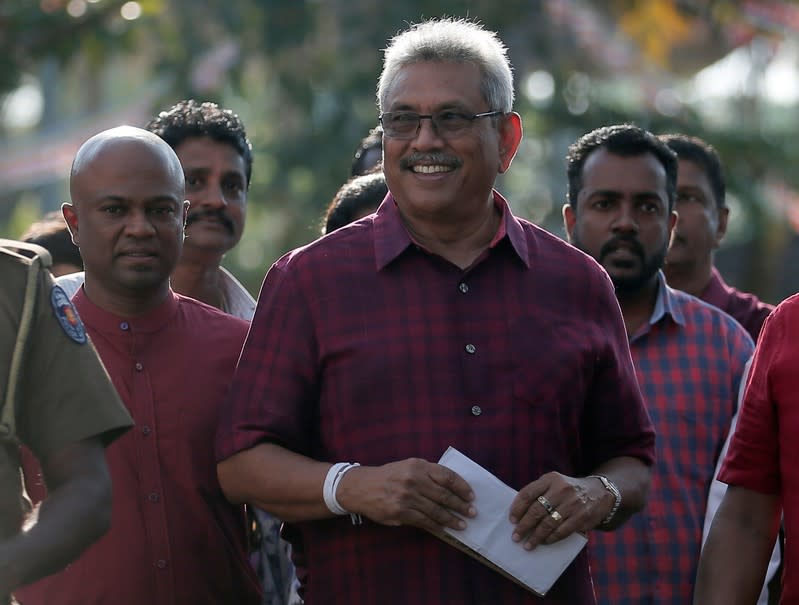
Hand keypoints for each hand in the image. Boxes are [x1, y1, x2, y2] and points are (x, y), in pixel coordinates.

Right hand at [336, 458, 474, 531]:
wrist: (361, 487)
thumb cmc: (389, 476)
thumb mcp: (408, 466)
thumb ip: (427, 473)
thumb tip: (451, 487)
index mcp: (418, 466)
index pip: (447, 476)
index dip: (462, 487)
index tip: (471, 495)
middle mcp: (414, 480)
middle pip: (444, 494)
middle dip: (460, 505)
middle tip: (472, 512)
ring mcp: (407, 497)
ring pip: (436, 510)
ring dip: (452, 519)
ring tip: (462, 524)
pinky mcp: (401, 512)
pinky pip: (424, 521)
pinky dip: (437, 526)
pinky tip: (444, 529)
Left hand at [509, 472, 609, 549]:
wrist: (600, 492)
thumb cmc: (569, 489)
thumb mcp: (555, 483)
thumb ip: (540, 492)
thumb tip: (519, 512)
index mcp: (550, 479)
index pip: (528, 493)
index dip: (517, 508)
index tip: (511, 520)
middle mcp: (561, 489)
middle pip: (536, 510)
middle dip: (524, 526)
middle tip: (516, 536)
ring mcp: (572, 503)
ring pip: (548, 523)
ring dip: (536, 536)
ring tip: (528, 544)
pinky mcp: (582, 517)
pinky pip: (562, 531)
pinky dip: (551, 538)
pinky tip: (544, 542)